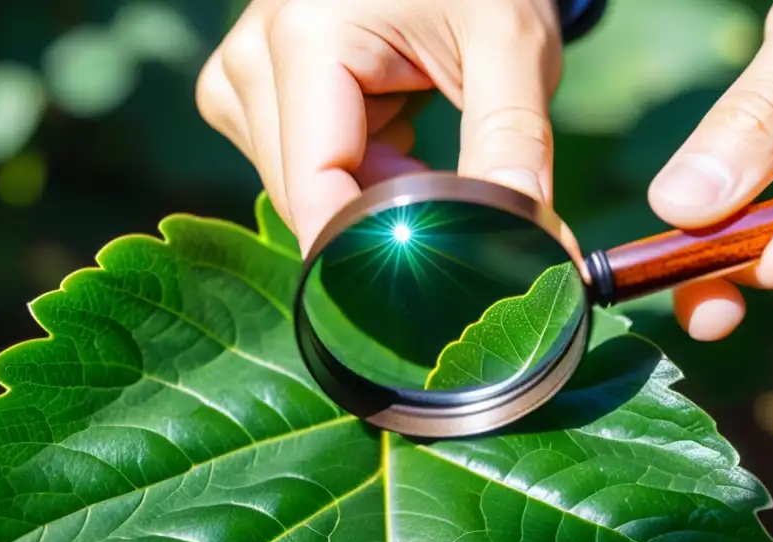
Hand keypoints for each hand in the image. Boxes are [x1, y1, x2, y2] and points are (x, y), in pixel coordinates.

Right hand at [196, 0, 562, 253]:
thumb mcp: (512, 46)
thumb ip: (512, 142)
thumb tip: (530, 240)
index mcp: (305, 37)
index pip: (315, 189)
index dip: (369, 245)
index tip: (430, 273)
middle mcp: (253, 57)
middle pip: (304, 198)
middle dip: (378, 210)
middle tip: (439, 165)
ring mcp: (242, 75)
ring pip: (300, 192)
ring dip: (367, 186)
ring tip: (410, 121)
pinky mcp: (251, 93)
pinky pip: (298, 170)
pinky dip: (352, 168)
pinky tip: (385, 120)